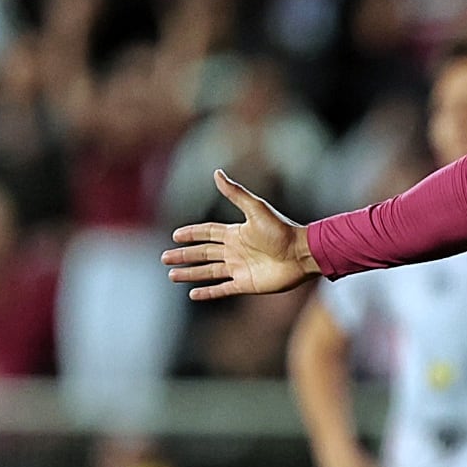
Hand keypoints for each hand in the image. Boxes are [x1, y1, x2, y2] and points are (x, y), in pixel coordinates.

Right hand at [163, 171, 314, 300]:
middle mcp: (235, 251)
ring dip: (190, 273)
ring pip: (209, 272)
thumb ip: (235, 194)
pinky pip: (222, 289)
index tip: (175, 236)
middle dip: (184, 256)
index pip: (207, 233)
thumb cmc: (282, 230)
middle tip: (165, 258)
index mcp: (236, 233)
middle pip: (203, 253)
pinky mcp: (246, 284)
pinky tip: (193, 294)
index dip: (191, 234)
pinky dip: (208, 292)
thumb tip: (217, 173)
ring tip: (172, 275)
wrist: (301, 254)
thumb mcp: (256, 209)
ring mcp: (240, 268)